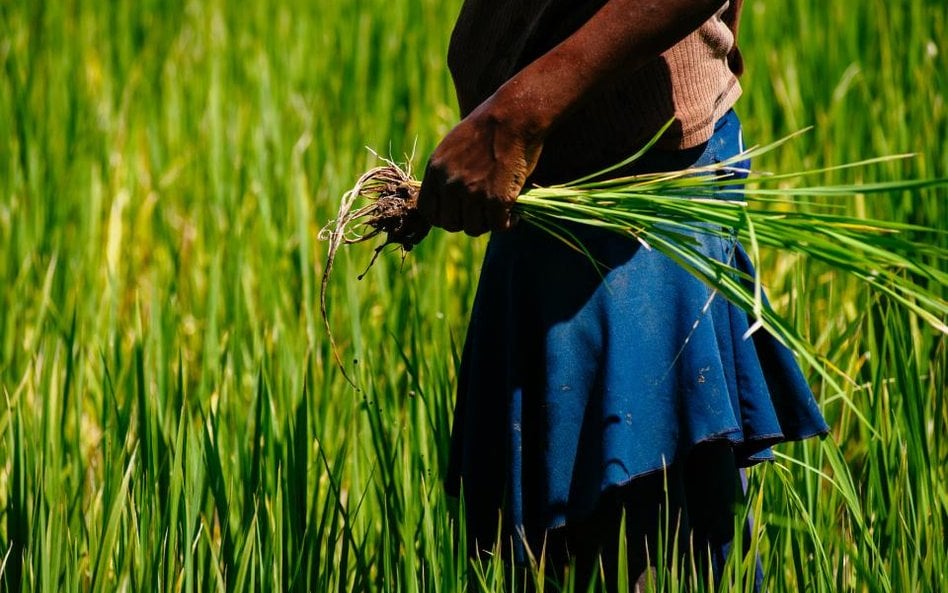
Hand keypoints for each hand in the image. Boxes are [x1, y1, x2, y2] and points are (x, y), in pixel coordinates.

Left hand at [418, 95, 542, 235]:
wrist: (513, 117)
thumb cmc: (488, 127)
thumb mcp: (453, 146)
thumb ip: (446, 172)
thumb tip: (448, 196)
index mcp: (436, 170)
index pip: (427, 211)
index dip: (442, 217)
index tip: (458, 213)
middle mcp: (450, 184)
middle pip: (450, 224)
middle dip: (466, 222)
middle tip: (483, 213)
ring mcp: (472, 193)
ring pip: (473, 229)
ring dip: (487, 223)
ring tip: (500, 212)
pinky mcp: (496, 199)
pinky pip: (498, 226)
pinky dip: (507, 223)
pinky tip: (514, 214)